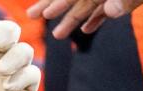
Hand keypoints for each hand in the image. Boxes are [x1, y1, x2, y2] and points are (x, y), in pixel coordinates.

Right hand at [27, 0, 142, 38]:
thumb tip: (110, 11)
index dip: (58, 0)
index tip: (40, 12)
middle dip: (56, 5)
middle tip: (31, 17)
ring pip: (93, 2)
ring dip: (74, 17)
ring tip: (57, 34)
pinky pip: (112, 6)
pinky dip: (99, 17)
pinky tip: (88, 30)